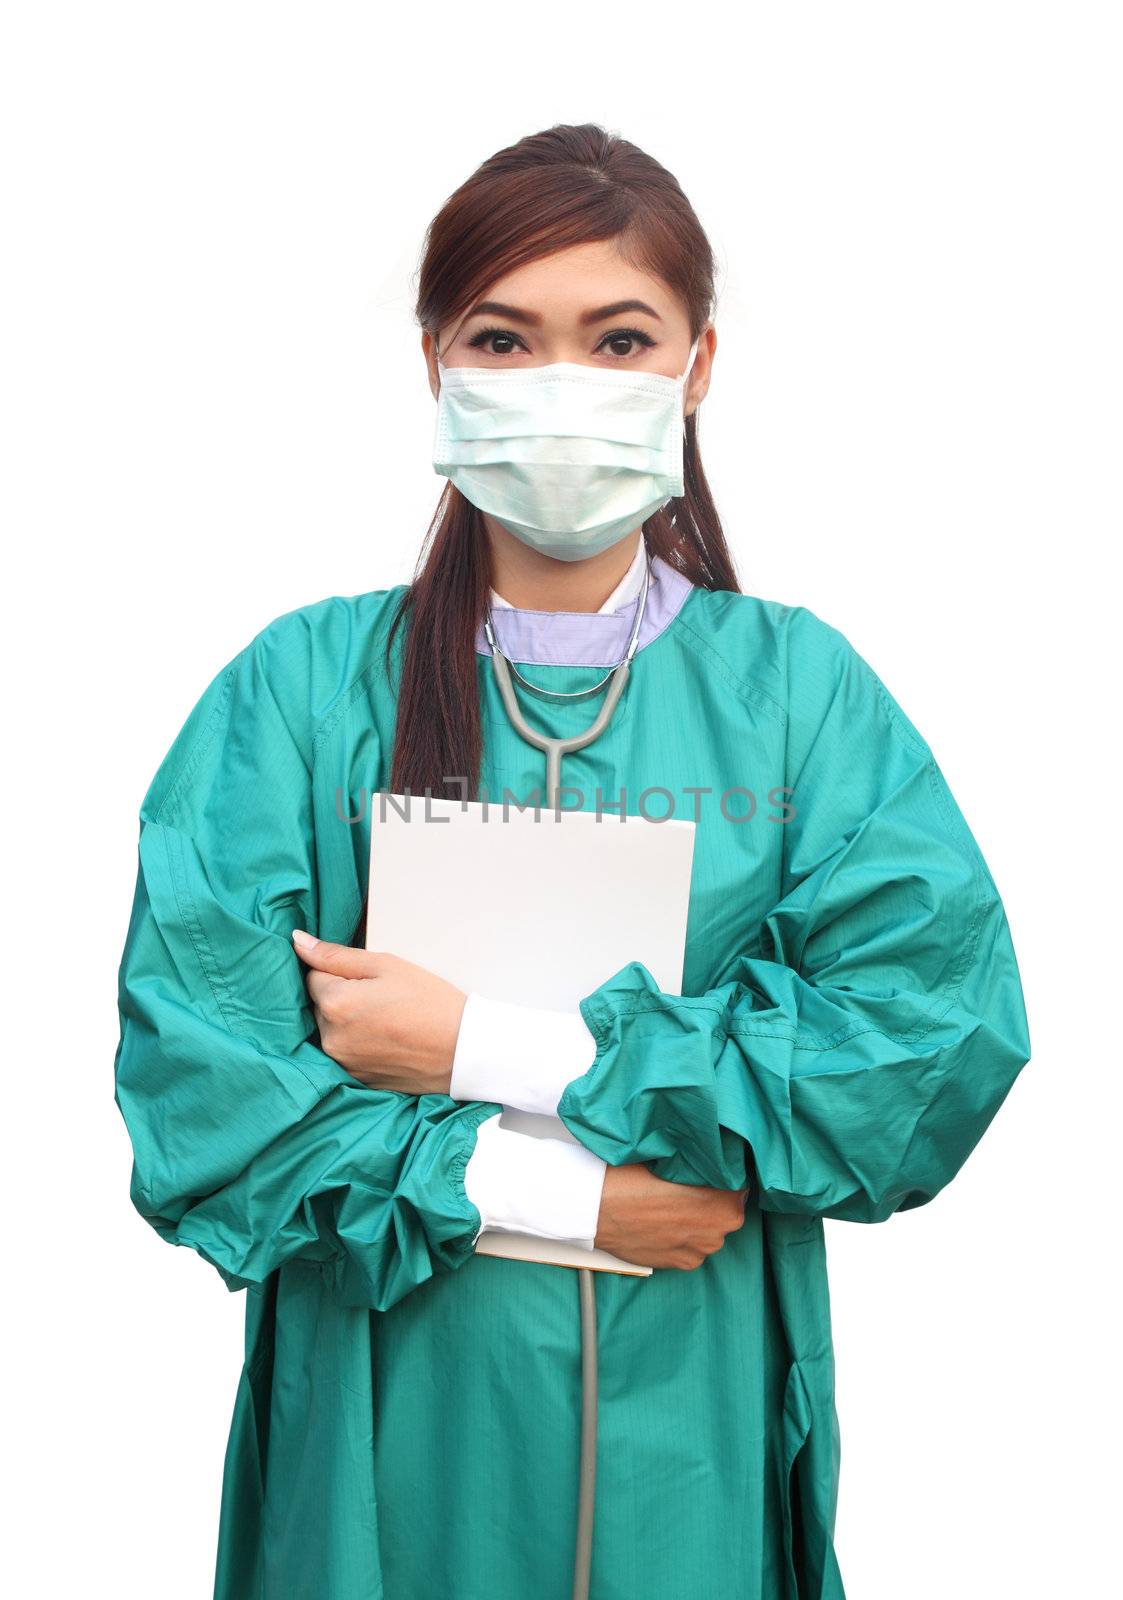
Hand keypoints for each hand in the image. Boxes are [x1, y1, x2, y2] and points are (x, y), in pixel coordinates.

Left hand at [291, 929, 465, 1095]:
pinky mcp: (355, 1079)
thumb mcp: (385, 965)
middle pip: (318, 1005)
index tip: (368, 978)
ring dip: (346, 1021)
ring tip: (385, 1019)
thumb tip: (297, 941)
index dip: (339, 971)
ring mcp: (342, 1063)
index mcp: (334, 1003)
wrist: (463, 1051)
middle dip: (340, 996)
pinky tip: (385, 1039)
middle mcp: (330, 1038)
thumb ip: (336, 954)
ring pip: (330, 1030)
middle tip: (381, 997)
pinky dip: (357, 1043)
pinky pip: (344, 1053)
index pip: (313, 975)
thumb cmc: (430, 1002)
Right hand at [594, 1164, 748, 1270]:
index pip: (741, 1187)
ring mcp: (698, 1251)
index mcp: (721, 1203)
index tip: (713, 1170)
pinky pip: (693, 1246)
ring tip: (672, 1204)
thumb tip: (711, 1160)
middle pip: (727, 1211)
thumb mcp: (670, 1161)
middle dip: (714, 1200)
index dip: (726, 1176)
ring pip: (709, 1230)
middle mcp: (716, 1232)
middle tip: (689, 1186)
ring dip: (699, 1219)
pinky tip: (664, 1222)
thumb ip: (699, 1166)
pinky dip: (684, 1236)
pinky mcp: (681, 1264)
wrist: (595, 1210)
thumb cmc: (629, 1180)